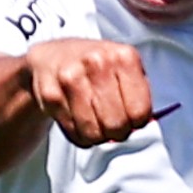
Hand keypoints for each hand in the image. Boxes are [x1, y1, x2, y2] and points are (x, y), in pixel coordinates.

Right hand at [25, 38, 153, 147]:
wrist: (53, 57)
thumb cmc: (95, 66)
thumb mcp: (123, 68)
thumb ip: (138, 94)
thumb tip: (141, 126)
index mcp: (123, 56)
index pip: (140, 111)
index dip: (137, 123)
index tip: (131, 119)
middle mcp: (97, 63)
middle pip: (117, 124)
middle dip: (116, 131)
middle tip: (111, 124)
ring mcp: (71, 78)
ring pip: (94, 133)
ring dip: (96, 135)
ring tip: (94, 122)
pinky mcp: (51, 95)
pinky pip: (73, 133)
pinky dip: (78, 135)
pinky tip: (78, 119)